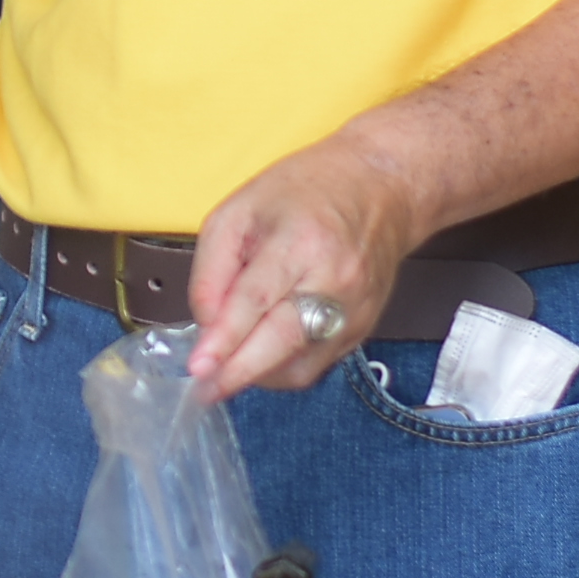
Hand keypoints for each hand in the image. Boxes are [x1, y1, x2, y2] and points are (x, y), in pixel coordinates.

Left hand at [184, 130, 422, 401]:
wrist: (380, 189)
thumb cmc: (306, 191)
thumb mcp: (238, 211)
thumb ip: (213, 269)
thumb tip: (205, 324)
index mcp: (300, 244)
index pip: (255, 302)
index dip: (223, 340)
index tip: (198, 367)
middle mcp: (335, 283)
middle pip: (281, 343)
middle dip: (238, 373)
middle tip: (205, 388)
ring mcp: (355, 311)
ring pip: (299, 367)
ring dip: (258, 373)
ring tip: (230, 360)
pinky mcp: (363, 329)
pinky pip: (315, 364)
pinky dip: (281, 366)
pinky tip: (261, 350)